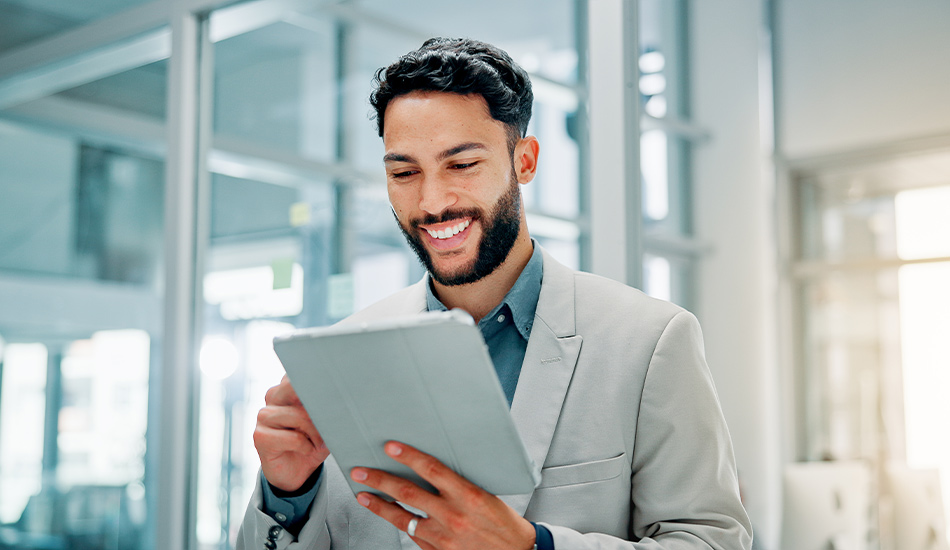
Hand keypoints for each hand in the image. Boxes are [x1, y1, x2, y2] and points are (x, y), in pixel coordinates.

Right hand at [253, 375, 328, 491]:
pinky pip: (294, 437)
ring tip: (318, 442)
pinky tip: (305, 450)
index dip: (317, 380)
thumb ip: (327, 405)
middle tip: (328, 422)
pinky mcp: (260, 436)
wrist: (296, 473)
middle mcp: (272, 397)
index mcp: (287, 388)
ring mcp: (264, 415)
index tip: (333, 387)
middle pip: (296, 388)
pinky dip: (307, 446)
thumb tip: (340, 397)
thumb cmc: (313, 442)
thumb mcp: (325, 421)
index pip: (299, 373)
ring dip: (316, 433)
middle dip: (318, 407)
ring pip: (300, 416)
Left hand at [351, 442, 535, 549]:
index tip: (391, 447)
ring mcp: (443, 537)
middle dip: (380, 479)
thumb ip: (460, 484)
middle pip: (408, 492)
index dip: (408, 456)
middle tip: (361, 471)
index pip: (432, 469)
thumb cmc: (506, 526)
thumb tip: (434, 468)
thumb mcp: (487, 496)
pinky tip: (389, 516)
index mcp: (469, 496)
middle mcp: (453, 516)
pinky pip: (413, 536)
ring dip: (379, 505)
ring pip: (403, 518)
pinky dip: (399, 524)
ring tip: (364, 495)